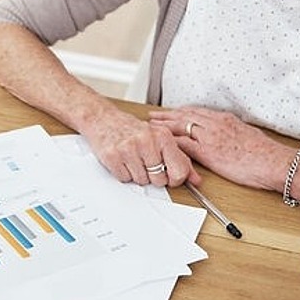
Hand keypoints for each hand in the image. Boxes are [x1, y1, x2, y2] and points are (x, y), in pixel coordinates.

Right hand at [81, 108, 196, 186]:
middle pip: (159, 180)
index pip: (178, 171)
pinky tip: (123, 160)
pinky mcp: (112, 156)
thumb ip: (181, 159)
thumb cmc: (133, 129)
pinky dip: (124, 173)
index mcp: (163, 136)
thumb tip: (196, 180)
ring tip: (133, 158)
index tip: (169, 175)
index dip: (174, 179)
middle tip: (145, 162)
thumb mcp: (160, 139)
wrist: (103, 118)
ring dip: (137, 174)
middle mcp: (146, 141)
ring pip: (141, 181)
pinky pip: (124, 178)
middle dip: (153, 176)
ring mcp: (128, 149)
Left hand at [149, 107, 292, 191]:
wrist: (274, 162)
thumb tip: (229, 136)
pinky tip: (161, 143)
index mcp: (225, 119)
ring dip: (163, 126)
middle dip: (166, 115)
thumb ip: (233, 132)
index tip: (170, 112)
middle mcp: (215, 124)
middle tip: (152, 115)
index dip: (180, 112)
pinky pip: (183, 144)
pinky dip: (170, 143)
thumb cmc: (265, 154)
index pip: (196, 112)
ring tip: (150, 127)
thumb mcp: (247, 134)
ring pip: (180, 126)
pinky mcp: (208, 151)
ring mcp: (210, 136)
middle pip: (184, 115)